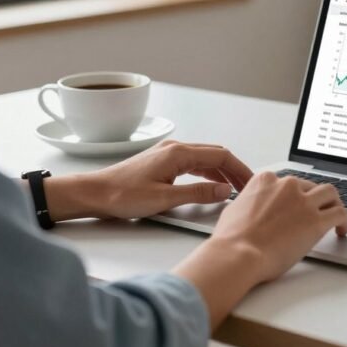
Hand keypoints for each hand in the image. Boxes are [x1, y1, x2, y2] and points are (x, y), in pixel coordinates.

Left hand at [43, 140, 253, 220]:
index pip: (221, 156)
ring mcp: (168, 154)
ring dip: (222, 172)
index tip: (251, 183)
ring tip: (234, 188)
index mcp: (178, 153)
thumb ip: (198, 194)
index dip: (240, 169)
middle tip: (248, 187)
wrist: (94, 193)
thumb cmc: (122, 195)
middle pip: (215, 154)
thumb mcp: (165, 199)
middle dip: (235, 170)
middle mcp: (175, 148)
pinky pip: (193, 163)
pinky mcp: (162, 162)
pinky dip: (208, 173)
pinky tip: (211, 186)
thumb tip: (225, 191)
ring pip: (205, 159)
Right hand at [172, 171, 346, 327]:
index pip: (289, 182)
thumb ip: (249, 203)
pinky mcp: (316, 221)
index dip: (296, 195)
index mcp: (266, 180)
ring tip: (335, 217)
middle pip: (310, 186)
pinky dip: (344, 220)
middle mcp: (287, 186)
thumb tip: (251, 209)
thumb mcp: (235, 209)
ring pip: (330, 193)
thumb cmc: (232, 239)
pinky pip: (340, 213)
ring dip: (333, 204)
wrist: (238, 253)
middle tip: (317, 212)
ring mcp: (303, 202)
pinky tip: (341, 230)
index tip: (297, 205)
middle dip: (315, 199)